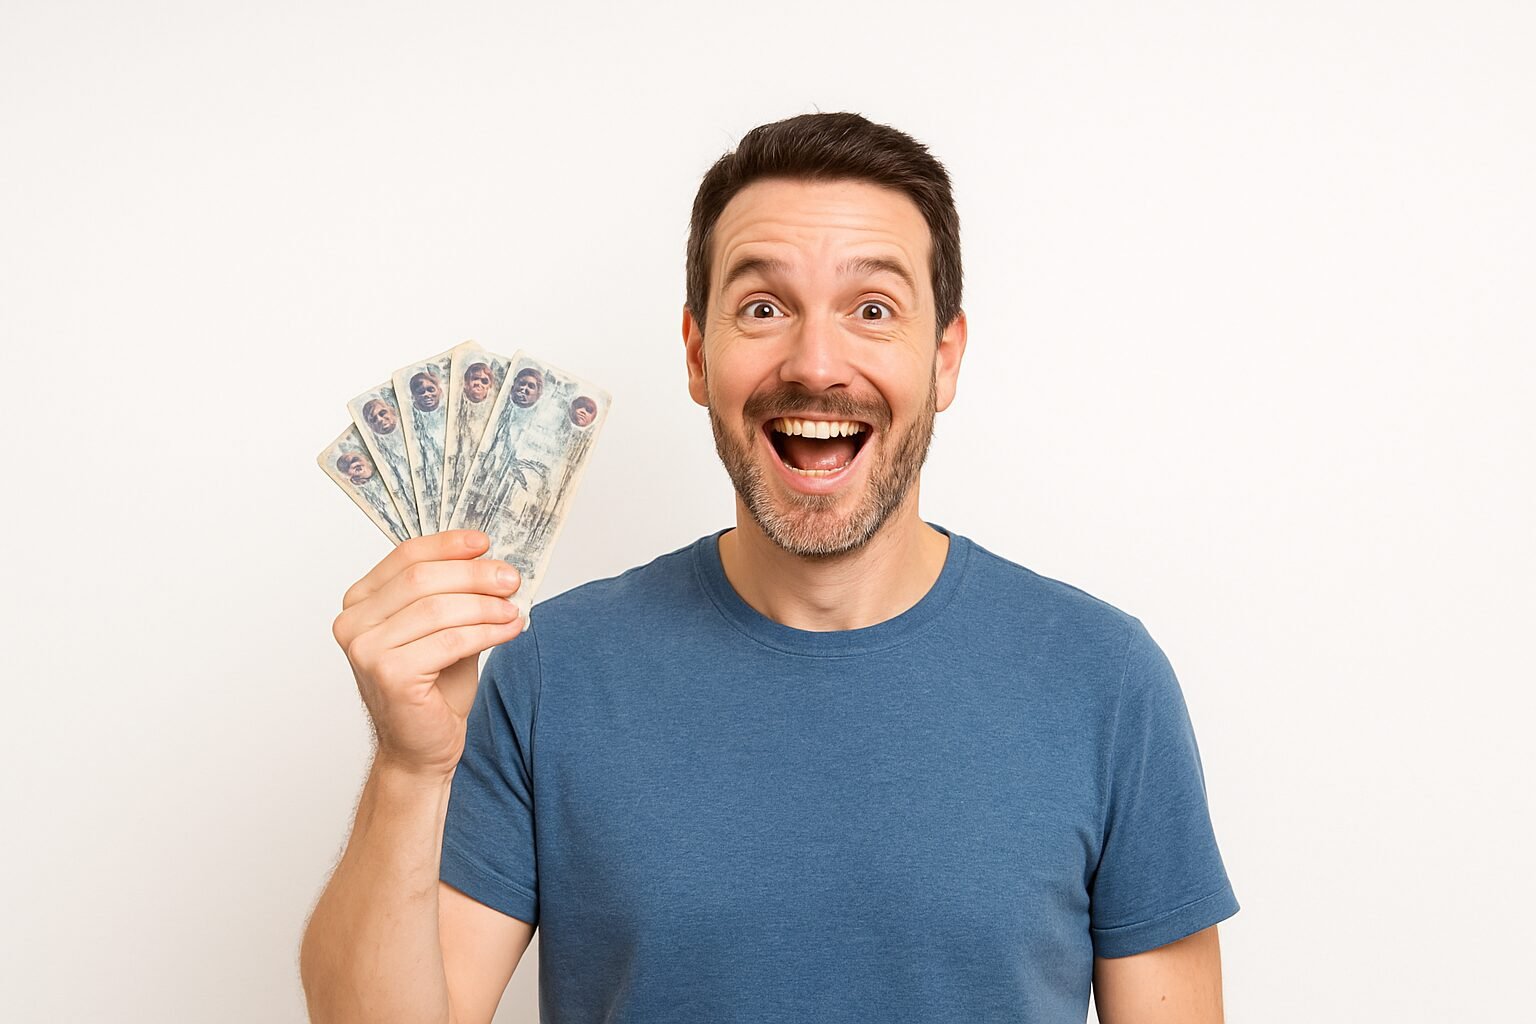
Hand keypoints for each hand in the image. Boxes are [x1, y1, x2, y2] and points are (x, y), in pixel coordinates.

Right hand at [331, 530, 523, 778]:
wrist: (421, 748)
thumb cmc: (432, 690)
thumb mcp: (444, 629)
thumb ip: (456, 595)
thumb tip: (492, 561)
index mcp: (360, 603)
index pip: (405, 556)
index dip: (448, 545)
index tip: (485, 543)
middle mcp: (353, 623)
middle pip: (422, 578)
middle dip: (474, 574)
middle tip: (511, 579)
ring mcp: (366, 649)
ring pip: (437, 608)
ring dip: (485, 605)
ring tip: (514, 610)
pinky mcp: (388, 674)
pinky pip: (449, 640)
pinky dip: (487, 631)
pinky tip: (511, 630)